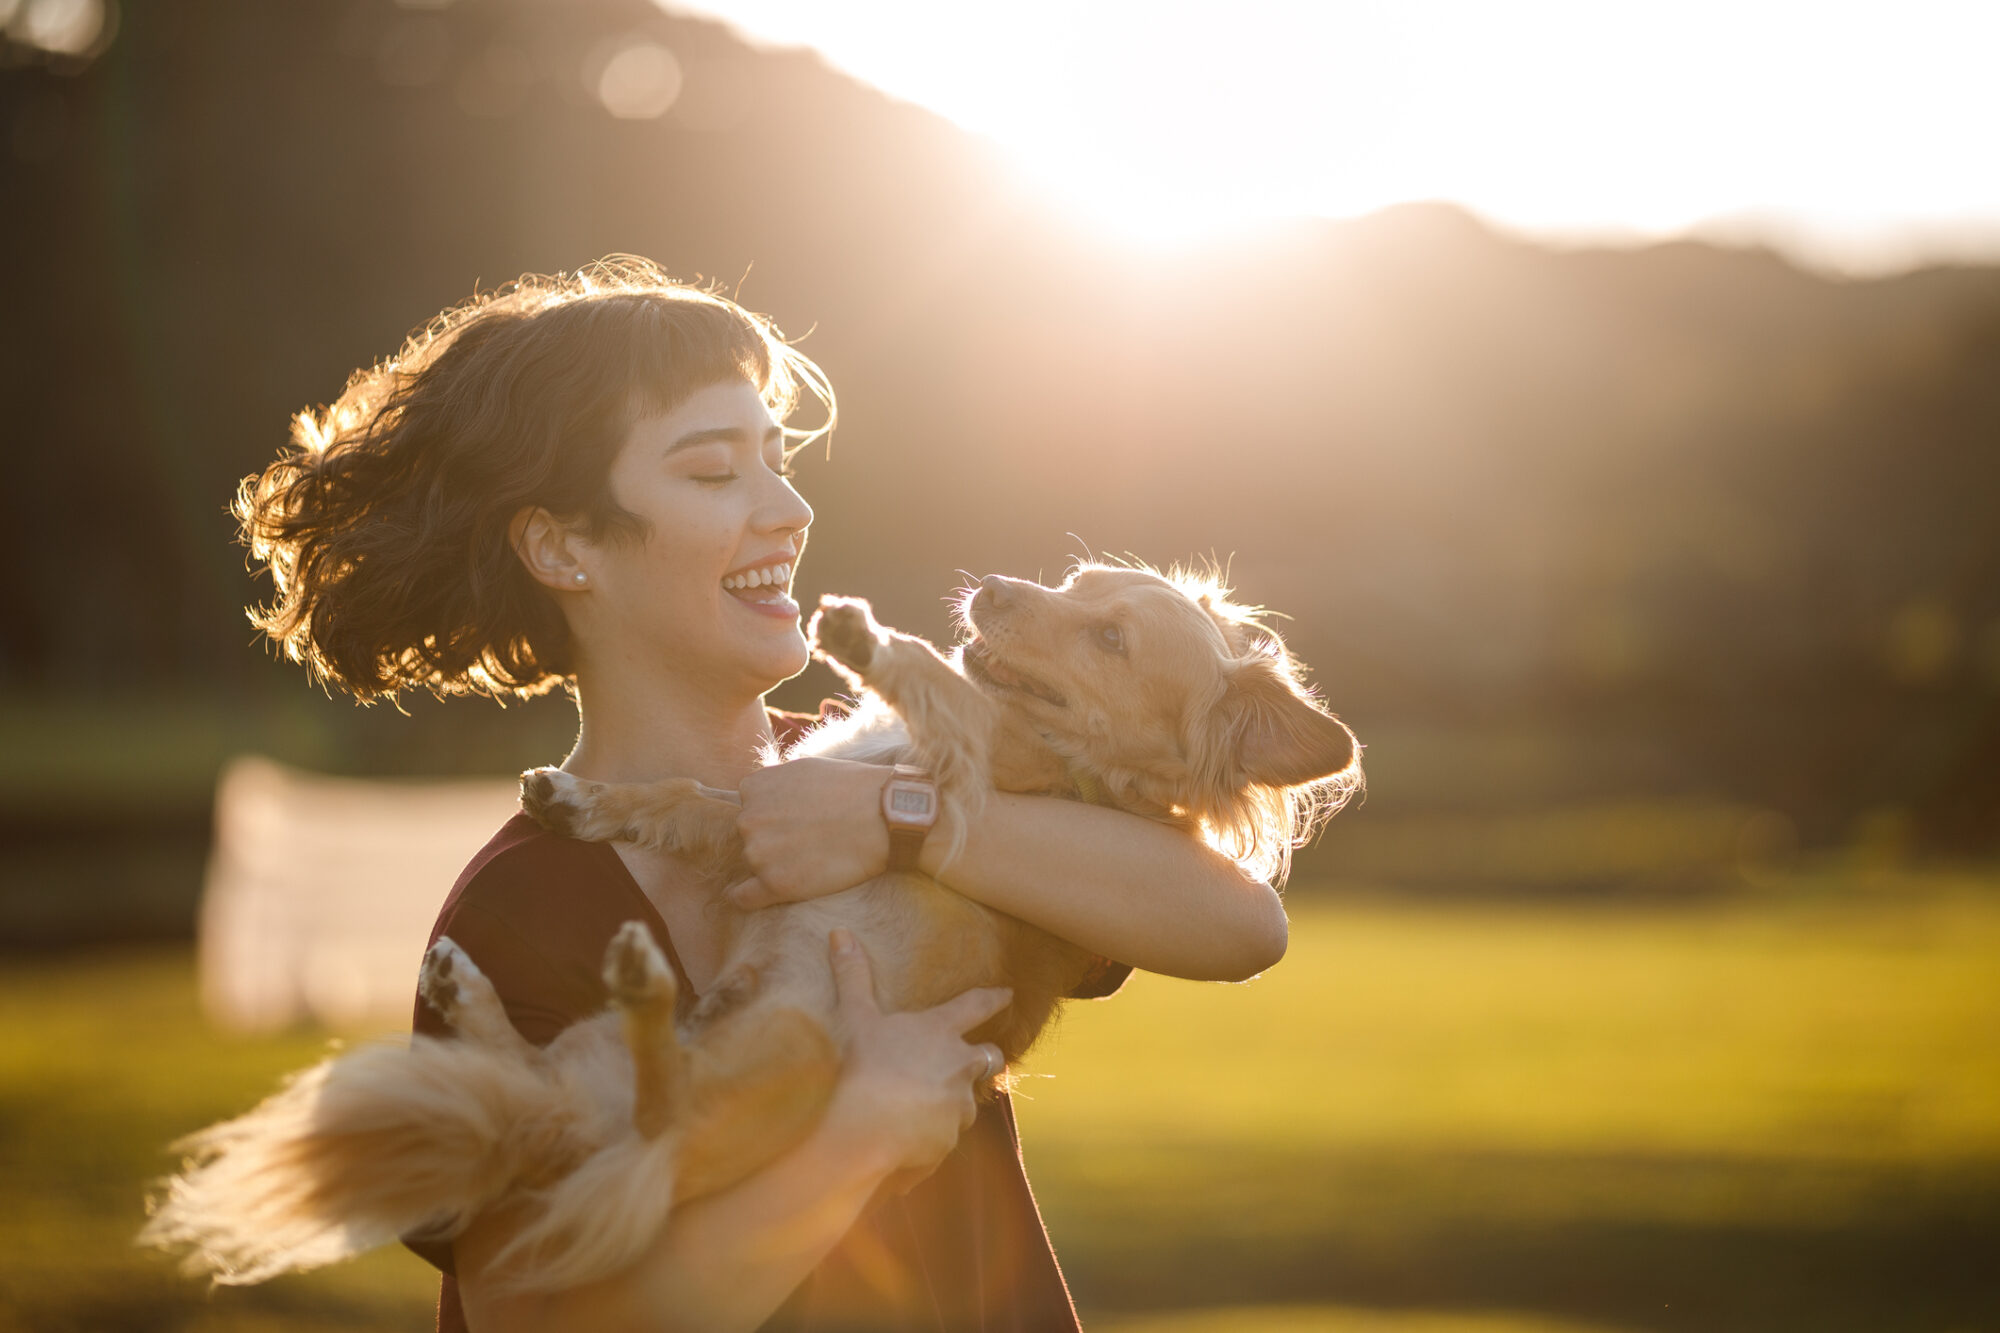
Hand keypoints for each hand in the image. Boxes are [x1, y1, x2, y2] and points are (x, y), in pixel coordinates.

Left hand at [728, 758, 893, 908]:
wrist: (884, 818)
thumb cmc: (853, 788)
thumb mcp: (805, 766)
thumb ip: (775, 781)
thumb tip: (761, 794)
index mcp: (753, 788)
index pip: (749, 806)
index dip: (772, 815)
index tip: (793, 821)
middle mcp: (749, 820)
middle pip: (750, 836)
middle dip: (772, 839)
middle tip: (807, 840)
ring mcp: (759, 853)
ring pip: (753, 864)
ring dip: (772, 865)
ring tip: (809, 859)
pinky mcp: (776, 884)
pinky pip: (744, 897)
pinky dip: (745, 897)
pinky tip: (752, 896)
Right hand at [817, 929, 1009, 1179]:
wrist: (866, 1126)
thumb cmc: (862, 1064)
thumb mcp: (856, 1017)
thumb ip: (853, 976)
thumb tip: (840, 932)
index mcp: (940, 1030)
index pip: (976, 1006)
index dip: (994, 997)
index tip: (1008, 992)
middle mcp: (960, 1064)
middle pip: (989, 1057)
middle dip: (986, 1058)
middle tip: (974, 1062)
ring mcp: (959, 1104)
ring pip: (966, 1102)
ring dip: (951, 1104)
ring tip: (920, 1110)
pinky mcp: (950, 1139)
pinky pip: (943, 1138)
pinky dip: (929, 1137)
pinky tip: (904, 1141)